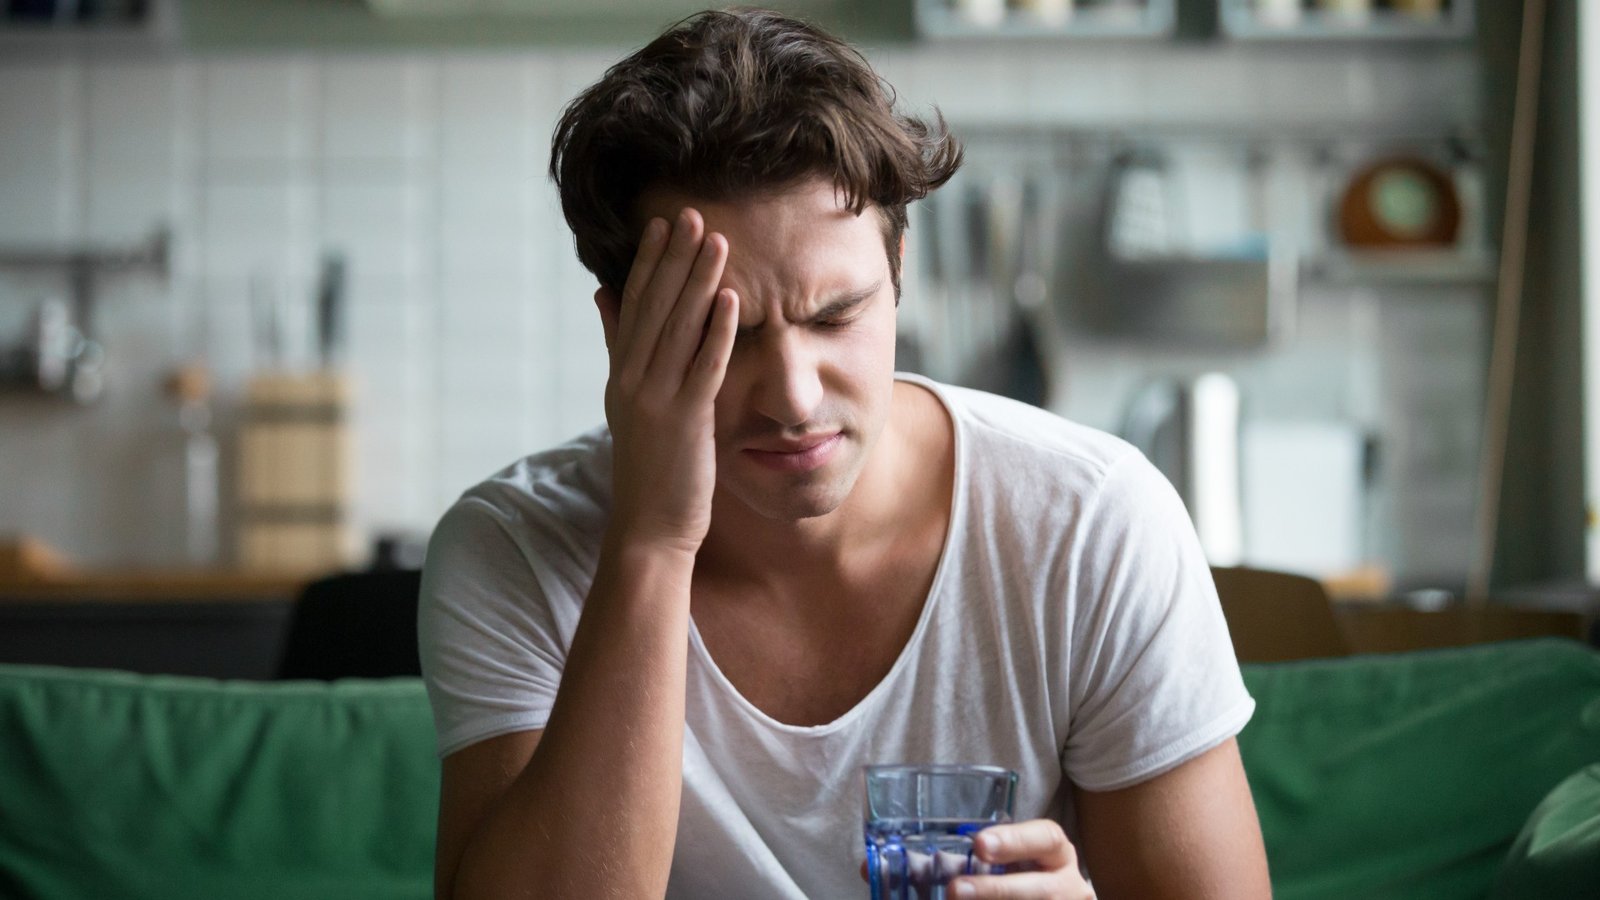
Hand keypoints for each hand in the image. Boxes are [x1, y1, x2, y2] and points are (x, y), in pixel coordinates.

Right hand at [593, 208, 738, 555]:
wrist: (648, 528)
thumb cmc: (649, 468)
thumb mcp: (628, 401)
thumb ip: (618, 347)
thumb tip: (604, 294)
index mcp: (620, 374)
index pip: (634, 306)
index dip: (650, 264)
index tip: (664, 225)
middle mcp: (632, 381)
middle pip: (654, 308)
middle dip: (675, 260)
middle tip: (692, 214)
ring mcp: (655, 400)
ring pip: (678, 330)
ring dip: (699, 283)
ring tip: (717, 242)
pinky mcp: (684, 421)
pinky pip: (702, 368)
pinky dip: (716, 333)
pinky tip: (732, 301)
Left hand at [949, 819, 1094, 898]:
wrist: (1051, 898)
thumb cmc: (1024, 879)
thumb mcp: (1016, 864)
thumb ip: (985, 860)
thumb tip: (928, 863)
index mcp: (1058, 856)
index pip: (1047, 839)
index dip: (1014, 840)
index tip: (980, 844)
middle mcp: (1068, 886)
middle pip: (1041, 889)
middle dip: (997, 889)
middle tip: (956, 889)